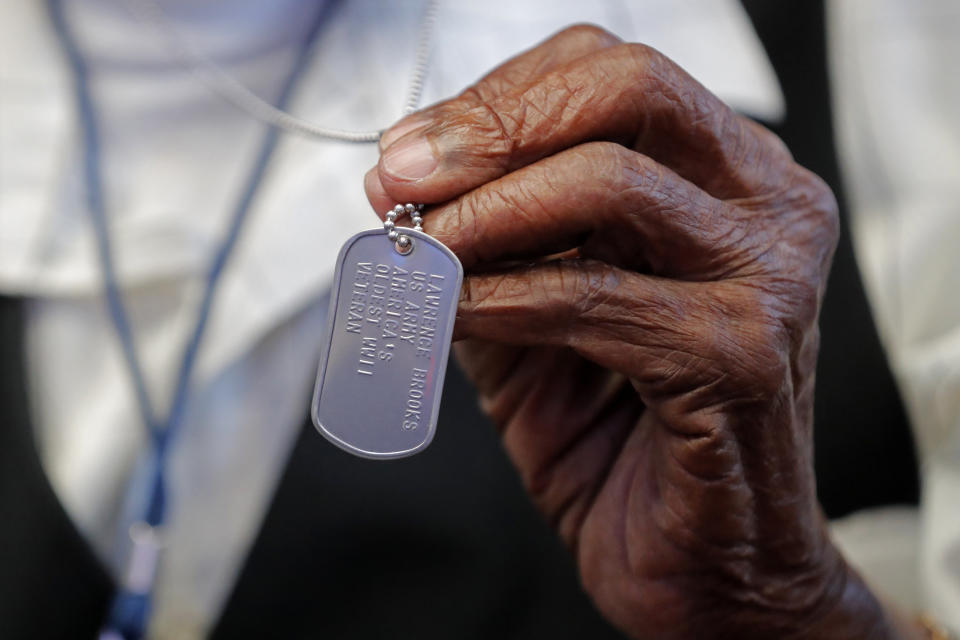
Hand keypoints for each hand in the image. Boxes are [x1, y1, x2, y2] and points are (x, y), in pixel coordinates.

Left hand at [367, 25, 899, 638]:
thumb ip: (487, 248)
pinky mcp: (742, 356)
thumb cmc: (625, 439)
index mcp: (731, 177)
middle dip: (492, 129)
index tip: (411, 147)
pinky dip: (500, 298)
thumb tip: (400, 190)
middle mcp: (767, 207)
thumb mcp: (537, 319)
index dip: (498, 97)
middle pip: (627, 89)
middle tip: (403, 179)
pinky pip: (590, 296)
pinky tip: (450, 314)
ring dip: (484, 216)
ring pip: (608, 183)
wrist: (700, 567)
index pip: (612, 73)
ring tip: (416, 252)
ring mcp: (769, 277)